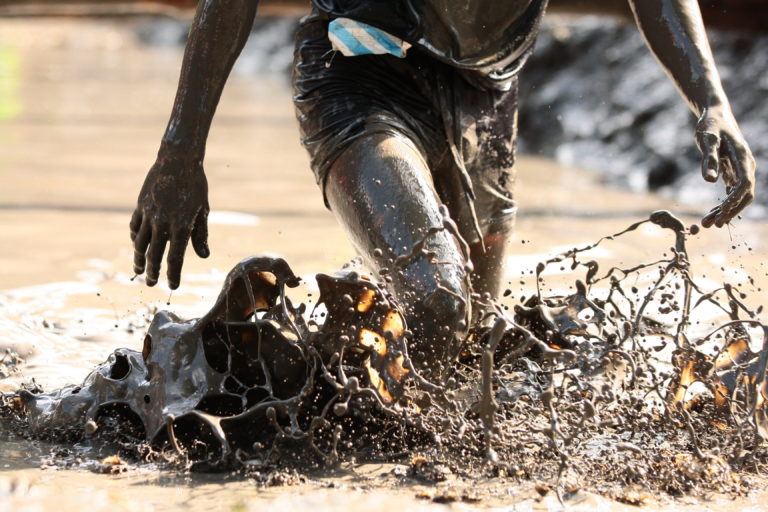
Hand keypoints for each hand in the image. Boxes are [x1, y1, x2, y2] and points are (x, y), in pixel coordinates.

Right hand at [130, 157, 209, 288]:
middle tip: (151, 283)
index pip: (175, 258)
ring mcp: (148, 214)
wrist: (177, 160)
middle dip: (152, 271)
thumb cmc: (195, 186)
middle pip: (154, 254)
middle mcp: (162, 223)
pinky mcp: (140, 206)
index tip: (172, 286)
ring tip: (138, 269)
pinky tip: (137, 245)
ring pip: (139, 243)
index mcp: (181, 226)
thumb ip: (200, 235)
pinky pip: (135, 227)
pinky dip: (135, 238)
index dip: (173, 274)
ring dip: (138, 258)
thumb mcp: (202, 211)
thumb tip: (203, 256)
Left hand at [695, 106, 755, 227]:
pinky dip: (723, 204)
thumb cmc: (711, 125)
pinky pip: (732, 192)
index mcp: (743, 158)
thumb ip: (709, 159)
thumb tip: (710, 181)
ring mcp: (742, 170)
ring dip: (725, 211)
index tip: (720, 215)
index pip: (744, 185)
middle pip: (744, 195)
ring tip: (707, 223)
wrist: (715, 115)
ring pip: (738, 196)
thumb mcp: (707, 139)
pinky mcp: (733, 172)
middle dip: (730, 211)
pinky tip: (711, 214)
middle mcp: (747, 166)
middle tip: (712, 225)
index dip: (734, 202)